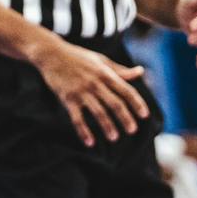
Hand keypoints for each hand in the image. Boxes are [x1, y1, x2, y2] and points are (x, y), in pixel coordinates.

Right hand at [32, 38, 148, 147]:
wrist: (52, 54)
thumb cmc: (79, 57)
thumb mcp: (101, 61)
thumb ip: (120, 70)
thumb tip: (140, 71)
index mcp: (106, 74)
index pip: (126, 90)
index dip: (137, 103)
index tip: (145, 115)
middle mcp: (96, 83)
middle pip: (115, 103)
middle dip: (125, 118)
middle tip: (133, 130)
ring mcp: (81, 92)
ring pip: (98, 112)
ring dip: (107, 126)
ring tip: (114, 138)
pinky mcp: (68, 99)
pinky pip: (77, 118)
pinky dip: (83, 131)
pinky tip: (90, 143)